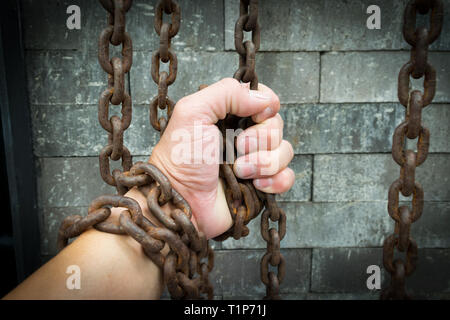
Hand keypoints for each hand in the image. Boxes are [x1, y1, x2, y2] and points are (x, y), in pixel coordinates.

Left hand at [149, 78, 294, 238]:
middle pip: (277, 125)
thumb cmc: (181, 159)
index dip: (267, 107)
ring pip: (285, 151)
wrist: (181, 202)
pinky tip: (255, 185)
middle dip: (260, 139)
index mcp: (230, 116)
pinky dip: (275, 181)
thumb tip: (264, 98)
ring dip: (264, 162)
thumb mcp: (193, 113)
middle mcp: (244, 136)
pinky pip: (287, 177)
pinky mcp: (262, 185)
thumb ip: (226, 93)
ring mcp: (255, 161)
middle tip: (237, 149)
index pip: (264, 100)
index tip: (255, 116)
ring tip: (239, 171)